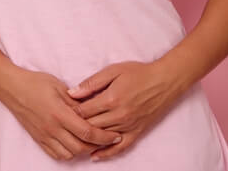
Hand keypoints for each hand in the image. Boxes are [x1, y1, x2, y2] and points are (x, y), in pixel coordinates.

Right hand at [0, 67, 124, 160]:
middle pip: (80, 147)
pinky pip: (56, 154)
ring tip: (90, 141)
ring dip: (82, 150)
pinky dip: (68, 153)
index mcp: (59, 113)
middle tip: (106, 138)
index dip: (104, 137)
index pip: (87, 132)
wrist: (12, 88)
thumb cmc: (35, 82)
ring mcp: (44, 136)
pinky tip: (74, 144)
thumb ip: (76, 100)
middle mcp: (52, 128)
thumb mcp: (59, 86)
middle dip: (97, 145)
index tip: (115, 135)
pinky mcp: (38, 139)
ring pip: (69, 154)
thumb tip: (93, 108)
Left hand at [65, 59, 190, 161]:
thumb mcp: (113, 71)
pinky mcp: (137, 132)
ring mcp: (128, 126)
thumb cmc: (139, 73)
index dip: (71, 111)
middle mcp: (119, 115)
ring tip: (74, 138)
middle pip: (91, 126)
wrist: (165, 81)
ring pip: (102, 137)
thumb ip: (92, 83)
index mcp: (111, 99)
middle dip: (76, 126)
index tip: (62, 110)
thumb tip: (72, 92)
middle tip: (64, 125)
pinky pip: (120, 147)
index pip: (84, 111)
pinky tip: (95, 156)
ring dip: (88, 139)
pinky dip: (106, 153)